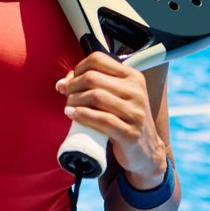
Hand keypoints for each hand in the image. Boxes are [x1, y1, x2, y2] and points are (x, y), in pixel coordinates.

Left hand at [56, 53, 167, 182]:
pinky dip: (82, 115)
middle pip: (92, 77)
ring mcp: (135, 112)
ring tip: (68, 106)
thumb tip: (63, 82)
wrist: (146, 150)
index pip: (98, 60)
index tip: (69, 81)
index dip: (78, 68)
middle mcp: (136, 91)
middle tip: (65, 94)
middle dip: (72, 85)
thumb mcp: (118, 96)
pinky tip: (72, 114)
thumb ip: (96, 84)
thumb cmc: (124, 119)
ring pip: (95, 96)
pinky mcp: (130, 133)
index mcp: (133, 77)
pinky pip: (101, 119)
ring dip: (74, 100)